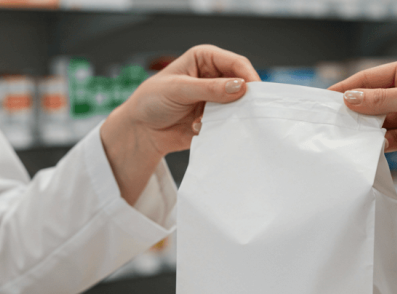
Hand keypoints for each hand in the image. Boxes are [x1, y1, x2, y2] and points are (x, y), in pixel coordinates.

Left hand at [100, 44, 259, 204]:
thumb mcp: (178, 89)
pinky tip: (199, 128)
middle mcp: (214, 78)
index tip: (254, 93)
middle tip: (244, 112)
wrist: (142, 129)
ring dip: (230, 116)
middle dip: (243, 99)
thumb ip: (209, 88)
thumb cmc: (152, 100)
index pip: (236, 63)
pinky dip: (220, 128)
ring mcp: (216, 100)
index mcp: (206, 59)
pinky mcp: (216, 119)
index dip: (248, 76)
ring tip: (211, 121)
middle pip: (242, 85)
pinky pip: (229, 124)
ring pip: (238, 107)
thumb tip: (240, 87)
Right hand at [329, 58, 396, 157]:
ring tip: (347, 140)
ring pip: (380, 124)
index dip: (348, 90)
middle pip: (372, 103)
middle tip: (331, 125)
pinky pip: (392, 141)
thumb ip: (382, 101)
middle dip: (355, 113)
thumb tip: (349, 99)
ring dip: (366, 132)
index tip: (325, 101)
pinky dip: (380, 145)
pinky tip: (368, 150)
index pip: (370, 79)